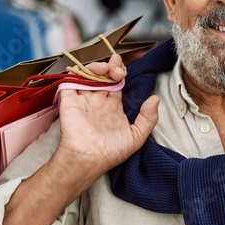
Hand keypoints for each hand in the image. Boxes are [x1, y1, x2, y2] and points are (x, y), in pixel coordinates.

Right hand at [55, 53, 158, 178]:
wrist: (88, 158)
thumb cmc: (112, 152)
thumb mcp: (137, 137)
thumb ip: (148, 118)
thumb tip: (155, 99)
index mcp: (113, 107)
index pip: (117, 83)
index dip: (120, 72)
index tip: (123, 69)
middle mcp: (98, 101)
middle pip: (104, 76)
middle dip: (111, 66)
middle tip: (117, 68)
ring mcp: (83, 99)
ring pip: (88, 75)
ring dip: (97, 67)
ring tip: (105, 69)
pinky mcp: (69, 100)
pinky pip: (70, 81)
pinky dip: (75, 72)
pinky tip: (87, 71)